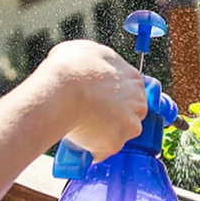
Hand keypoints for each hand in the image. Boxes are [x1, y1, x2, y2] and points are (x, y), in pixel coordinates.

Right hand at [38, 40, 146, 162]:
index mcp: (133, 78)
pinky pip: (103, 150)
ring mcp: (128, 124)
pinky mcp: (115, 143)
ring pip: (118, 134)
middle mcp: (137, 102)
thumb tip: (89, 65)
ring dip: (104, 134)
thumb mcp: (86, 50)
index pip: (133, 92)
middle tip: (92, 116)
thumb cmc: (71, 67)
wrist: (62, 90)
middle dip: (114, 118)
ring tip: (81, 128)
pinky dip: (92, 148)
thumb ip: (97, 62)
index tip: (104, 102)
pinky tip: (77, 138)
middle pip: (131, 115)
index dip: (116, 98)